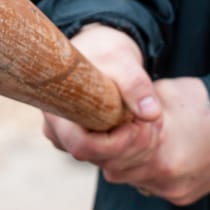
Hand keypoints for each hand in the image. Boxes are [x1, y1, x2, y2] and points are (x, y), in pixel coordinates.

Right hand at [42, 23, 164, 168]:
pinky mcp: (85, 139)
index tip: (138, 123)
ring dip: (135, 147)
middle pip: (97, 157)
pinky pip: (109, 157)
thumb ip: (137, 87)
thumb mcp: (123, 63)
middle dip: (131, 146)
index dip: (116, 143)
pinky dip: (131, 146)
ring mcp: (70, 138)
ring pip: (105, 160)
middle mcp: (58, 131)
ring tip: (149, 121)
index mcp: (57, 113)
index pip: (83, 147)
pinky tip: (141, 126)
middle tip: (152, 122)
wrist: (101, 48)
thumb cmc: (106, 52)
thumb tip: (151, 114)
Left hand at [102, 76, 209, 205]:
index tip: (89, 121)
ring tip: (126, 137)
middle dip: (104, 148)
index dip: (91, 136)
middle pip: (111, 168)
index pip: (102, 152)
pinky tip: (150, 152)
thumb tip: (100, 106)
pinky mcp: (180, 197)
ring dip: (122, 160)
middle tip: (102, 127)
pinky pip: (146, 184)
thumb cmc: (203, 104)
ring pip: (126, 177)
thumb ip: (129, 107)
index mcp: (157, 151)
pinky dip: (142, 169)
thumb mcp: (161, 95)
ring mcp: (172, 190)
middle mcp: (163, 177)